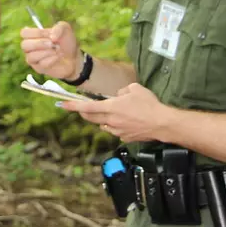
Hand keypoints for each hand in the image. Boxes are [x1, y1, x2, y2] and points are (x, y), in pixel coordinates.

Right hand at [20, 21, 82, 80]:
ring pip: (31, 56)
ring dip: (46, 52)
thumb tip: (52, 37)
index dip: (36, 33)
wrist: (74, 57)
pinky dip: (52, 59)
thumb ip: (58, 28)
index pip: (24, 33)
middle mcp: (30, 48)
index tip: (49, 34)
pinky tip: (58, 56)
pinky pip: (42, 64)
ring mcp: (33, 59)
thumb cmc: (66, 42)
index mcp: (33, 36)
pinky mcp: (39, 69)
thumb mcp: (65, 29)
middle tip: (52, 44)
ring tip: (57, 50)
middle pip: (24, 45)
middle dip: (39, 43)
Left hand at [56, 83, 173, 141]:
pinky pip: (115, 130)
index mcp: (111, 107)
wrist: (163, 123)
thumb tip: (118, 96)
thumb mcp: (134, 89)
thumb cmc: (150, 105)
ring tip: (113, 112)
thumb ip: (122, 91)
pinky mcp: (125, 137)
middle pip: (90, 117)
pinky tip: (126, 121)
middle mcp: (111, 120)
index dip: (73, 106)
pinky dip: (115, 125)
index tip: (62, 104)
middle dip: (84, 112)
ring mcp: (117, 130)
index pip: (87, 107)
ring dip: (102, 119)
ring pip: (103, 124)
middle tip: (81, 108)